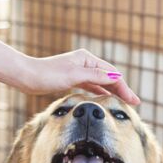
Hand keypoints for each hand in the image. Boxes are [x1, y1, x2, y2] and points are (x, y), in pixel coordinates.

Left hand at [20, 49, 139, 104]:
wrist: (27, 77)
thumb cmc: (48, 75)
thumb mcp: (74, 75)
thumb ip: (95, 76)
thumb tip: (115, 77)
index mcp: (87, 59)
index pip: (111, 74)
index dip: (124, 87)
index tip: (134, 100)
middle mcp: (85, 63)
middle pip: (108, 77)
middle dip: (121, 90)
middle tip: (135, 103)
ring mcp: (79, 71)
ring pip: (100, 82)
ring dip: (112, 91)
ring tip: (124, 102)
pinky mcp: (72, 79)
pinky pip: (91, 86)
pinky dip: (100, 92)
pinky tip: (105, 98)